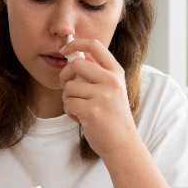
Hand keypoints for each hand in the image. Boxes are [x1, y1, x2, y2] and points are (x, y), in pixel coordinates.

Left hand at [58, 38, 139, 158]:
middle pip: (76, 64)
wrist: (123, 144)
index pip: (94, 45)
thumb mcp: (112, 89)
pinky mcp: (92, 111)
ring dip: (68, 99)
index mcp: (116, 72)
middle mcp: (111, 81)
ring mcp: (103, 96)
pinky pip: (68, 103)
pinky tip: (80, 118)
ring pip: (69, 87)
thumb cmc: (113, 117)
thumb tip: (75, 55)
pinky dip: (70, 112)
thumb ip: (97, 73)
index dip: (75, 43)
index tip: (65, 50)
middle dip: (65, 75)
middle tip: (68, 88)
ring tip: (80, 109)